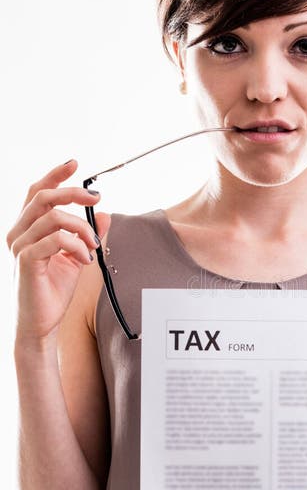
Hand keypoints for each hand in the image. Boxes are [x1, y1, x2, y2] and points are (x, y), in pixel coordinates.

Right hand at [6, 159, 110, 343]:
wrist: (41, 324)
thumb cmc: (53, 291)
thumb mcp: (77, 257)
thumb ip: (88, 235)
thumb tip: (104, 215)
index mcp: (27, 228)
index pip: (37, 192)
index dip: (55, 175)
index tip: (75, 164)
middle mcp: (18, 233)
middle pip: (43, 196)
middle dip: (73, 193)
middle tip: (97, 199)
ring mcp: (19, 246)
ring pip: (53, 217)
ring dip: (81, 228)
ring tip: (93, 246)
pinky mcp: (25, 260)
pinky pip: (55, 240)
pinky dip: (77, 246)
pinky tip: (85, 259)